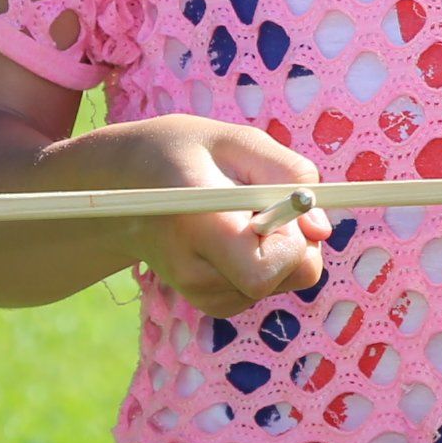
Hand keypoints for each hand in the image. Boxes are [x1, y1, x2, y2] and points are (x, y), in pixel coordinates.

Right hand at [76, 114, 330, 316]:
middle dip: (297, 239)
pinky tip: (234, 233)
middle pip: (287, 278)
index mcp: (198, 225)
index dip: (292, 237)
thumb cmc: (182, 152)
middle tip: (264, 202)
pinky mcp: (210, 302)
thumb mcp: (235, 140)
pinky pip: (268, 285)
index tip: (276, 202)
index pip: (266, 269)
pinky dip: (265, 258)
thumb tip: (322, 230)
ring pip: (283, 281)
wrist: (119, 187)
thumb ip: (287, 175)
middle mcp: (195, 271)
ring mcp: (201, 293)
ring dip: (280, 245)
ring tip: (238, 213)